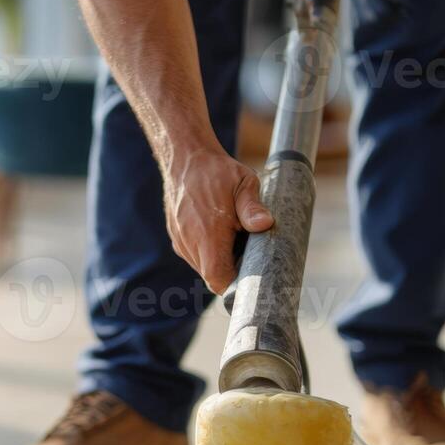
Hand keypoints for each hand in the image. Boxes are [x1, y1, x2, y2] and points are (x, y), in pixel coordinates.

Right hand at [163, 151, 273, 293]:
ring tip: (235, 238)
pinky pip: (196, 255)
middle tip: (250, 252)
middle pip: (212, 275)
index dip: (234, 286)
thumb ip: (253, 207)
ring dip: (220, 260)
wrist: (185, 159)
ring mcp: (181, 241)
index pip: (217, 277)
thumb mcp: (243, 183)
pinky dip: (209, 252)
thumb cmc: (217, 171)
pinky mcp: (178, 238)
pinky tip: (221, 232)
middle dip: (232, 271)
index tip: (250, 278)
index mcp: (207, 233)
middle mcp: (189, 242)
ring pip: (203, 266)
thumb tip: (266, 224)